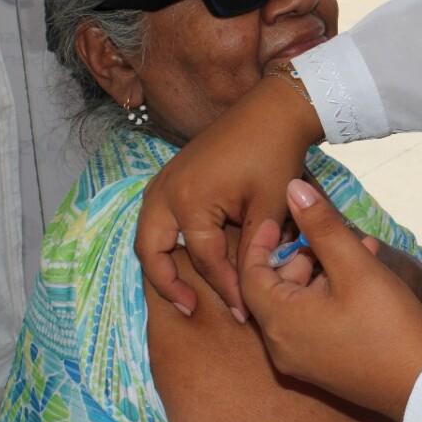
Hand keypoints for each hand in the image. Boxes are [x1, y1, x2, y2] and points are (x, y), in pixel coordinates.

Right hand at [134, 77, 322, 318]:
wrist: (274, 111)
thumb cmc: (275, 155)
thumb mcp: (269, 208)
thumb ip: (253, 251)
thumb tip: (246, 290)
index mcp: (190, 201)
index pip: (205, 260)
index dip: (226, 288)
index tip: (245, 311)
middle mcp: (167, 191)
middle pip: (151, 251)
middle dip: (167, 284)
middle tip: (190, 308)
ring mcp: (164, 180)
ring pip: (146, 233)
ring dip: (159, 262)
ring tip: (182, 290)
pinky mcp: (171, 174)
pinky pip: (155, 216)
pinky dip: (162, 240)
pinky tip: (184, 256)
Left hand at [240, 179, 421, 421]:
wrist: (421, 384)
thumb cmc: (386, 323)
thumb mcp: (354, 266)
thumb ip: (322, 225)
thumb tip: (293, 188)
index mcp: (280, 322)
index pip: (250, 274)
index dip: (262, 241)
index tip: (283, 216)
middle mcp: (281, 346)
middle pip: (274, 289)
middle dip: (301, 254)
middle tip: (329, 234)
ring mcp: (301, 360)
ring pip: (297, 304)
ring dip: (322, 273)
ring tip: (359, 249)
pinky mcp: (321, 367)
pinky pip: (311, 323)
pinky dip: (327, 296)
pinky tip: (364, 277)